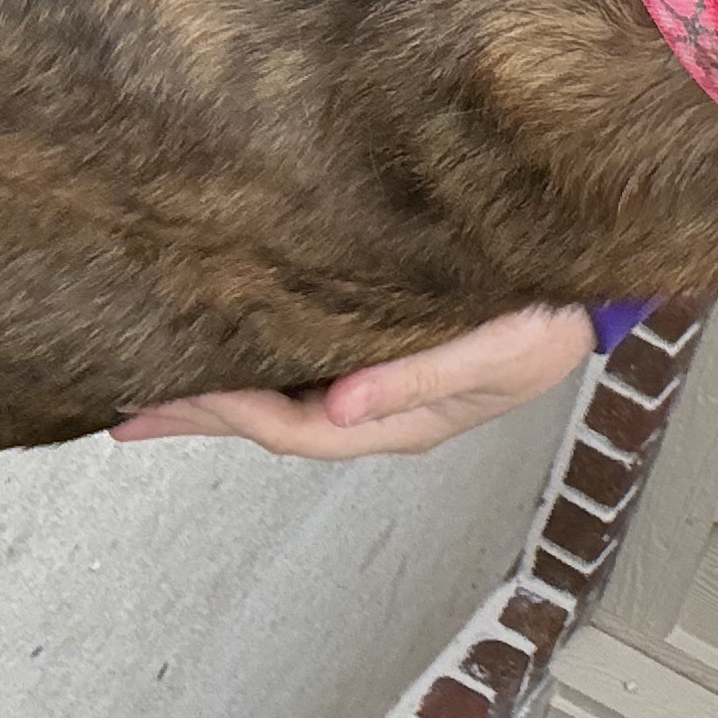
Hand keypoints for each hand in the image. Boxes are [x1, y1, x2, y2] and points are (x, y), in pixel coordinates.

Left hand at [109, 305, 594, 457]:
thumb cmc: (553, 314)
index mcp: (403, 419)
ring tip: (156, 388)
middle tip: (125, 411)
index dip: (232, 414)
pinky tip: (229, 350)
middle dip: (202, 415)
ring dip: (222, 394)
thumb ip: (422, 377)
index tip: (170, 396)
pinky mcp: (384, 353)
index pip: (298, 428)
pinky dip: (257, 363)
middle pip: (275, 423)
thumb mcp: (502, 348)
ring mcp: (380, 387)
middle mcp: (379, 410)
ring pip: (284, 401)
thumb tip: (338, 408)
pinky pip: (304, 370)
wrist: (592, 288)